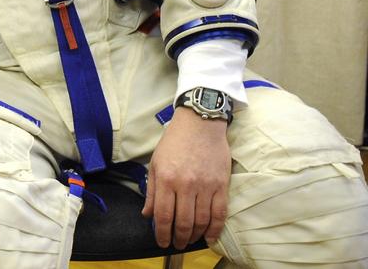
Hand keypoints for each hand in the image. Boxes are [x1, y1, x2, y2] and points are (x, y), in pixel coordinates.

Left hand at [142, 107, 231, 248]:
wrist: (199, 124)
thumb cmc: (174, 142)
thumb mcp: (155, 164)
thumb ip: (152, 192)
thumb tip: (148, 215)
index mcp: (166, 179)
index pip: (163, 215)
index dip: (162, 233)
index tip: (161, 242)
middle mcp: (186, 185)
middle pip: (183, 222)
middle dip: (178, 238)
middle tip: (176, 244)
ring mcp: (205, 186)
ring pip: (202, 221)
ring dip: (195, 236)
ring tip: (190, 241)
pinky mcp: (221, 185)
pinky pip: (220, 213)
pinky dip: (215, 229)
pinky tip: (210, 238)